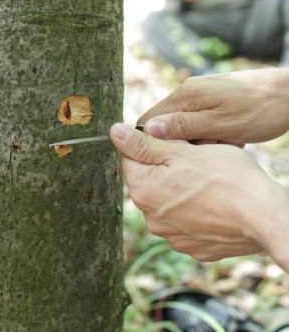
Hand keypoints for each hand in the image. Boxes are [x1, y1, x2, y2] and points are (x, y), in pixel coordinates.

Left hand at [110, 123, 288, 267]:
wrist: (264, 217)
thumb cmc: (225, 178)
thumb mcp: (181, 151)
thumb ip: (142, 144)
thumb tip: (114, 132)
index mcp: (142, 190)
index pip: (129, 158)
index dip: (150, 144)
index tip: (172, 141)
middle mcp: (150, 217)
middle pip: (149, 179)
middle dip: (165, 165)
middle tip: (194, 159)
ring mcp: (171, 235)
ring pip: (167, 199)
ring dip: (179, 187)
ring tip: (207, 180)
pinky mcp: (192, 245)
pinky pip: (185, 219)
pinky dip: (194, 208)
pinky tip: (213, 201)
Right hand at [138, 68, 288, 144]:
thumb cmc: (261, 110)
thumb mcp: (222, 123)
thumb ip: (184, 125)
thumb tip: (148, 129)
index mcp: (185, 95)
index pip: (148, 119)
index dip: (151, 141)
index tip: (169, 157)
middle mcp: (188, 92)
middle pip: (167, 125)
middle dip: (183, 143)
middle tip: (210, 148)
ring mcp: (201, 96)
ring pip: (186, 127)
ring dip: (201, 141)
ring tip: (226, 142)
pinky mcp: (213, 101)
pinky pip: (202, 124)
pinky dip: (213, 135)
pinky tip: (232, 137)